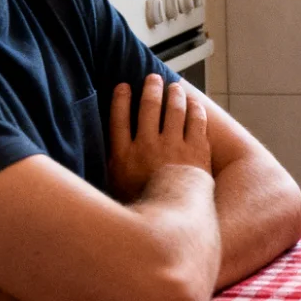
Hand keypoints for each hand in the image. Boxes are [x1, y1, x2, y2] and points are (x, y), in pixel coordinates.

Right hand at [108, 74, 211, 200]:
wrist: (175, 221)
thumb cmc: (144, 210)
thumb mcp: (116, 193)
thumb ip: (112, 171)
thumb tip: (104, 162)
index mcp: (123, 156)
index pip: (118, 119)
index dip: (120, 100)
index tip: (123, 86)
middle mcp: (147, 146)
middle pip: (148, 108)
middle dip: (150, 89)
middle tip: (153, 79)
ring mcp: (173, 146)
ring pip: (173, 110)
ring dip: (174, 94)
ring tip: (174, 87)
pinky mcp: (196, 150)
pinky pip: (196, 122)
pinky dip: (195, 109)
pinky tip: (194, 104)